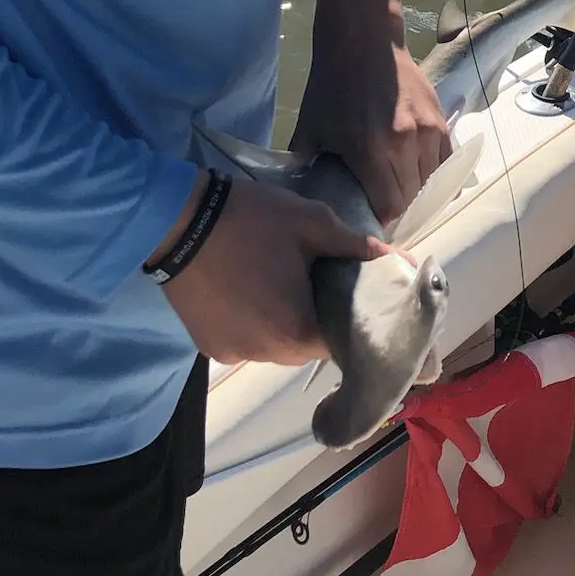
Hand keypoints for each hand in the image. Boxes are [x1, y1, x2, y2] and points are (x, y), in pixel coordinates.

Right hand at [159, 175, 384, 365]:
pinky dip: (252, 323)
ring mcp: (233, 354)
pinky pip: (245, 341)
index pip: (340, 340)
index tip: (348, 292)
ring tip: (278, 282)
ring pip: (275, 346)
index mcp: (297, 332)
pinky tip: (247, 291)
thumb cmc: (251, 221)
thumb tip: (397, 260)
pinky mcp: (208, 348)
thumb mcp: (311, 222)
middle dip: (316, 317)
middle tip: (314, 279)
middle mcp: (266, 355)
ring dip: (283, 321)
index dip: (349, 317)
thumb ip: (356, 246)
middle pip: (307, 346)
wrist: (176, 221)